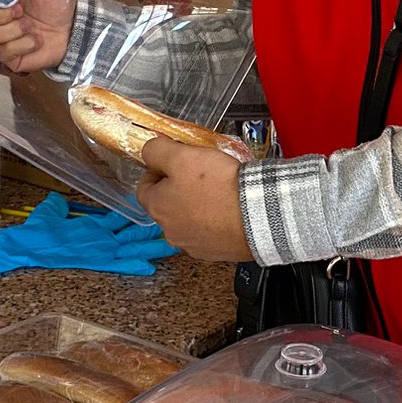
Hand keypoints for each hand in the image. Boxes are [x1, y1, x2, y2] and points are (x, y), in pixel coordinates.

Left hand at [137, 138, 252, 262]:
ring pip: (188, 219)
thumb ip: (157, 150)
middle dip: (179, 187)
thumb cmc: (220, 187)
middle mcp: (170, 231)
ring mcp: (192, 244)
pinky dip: (214, 220)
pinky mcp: (214, 252)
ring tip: (217, 190)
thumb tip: (149, 150)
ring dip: (197, 205)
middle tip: (198, 173)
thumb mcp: (182, 156)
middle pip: (166, 203)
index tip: (172, 162)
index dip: (157, 170)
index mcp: (157, 207)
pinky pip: (208, 232)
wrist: (257, 215)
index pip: (144, 186)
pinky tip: (228, 208)